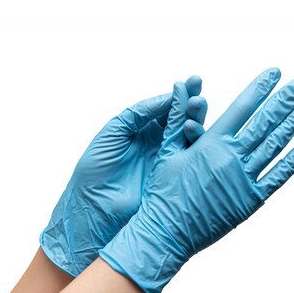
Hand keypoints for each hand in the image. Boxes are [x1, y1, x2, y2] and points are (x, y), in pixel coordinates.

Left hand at [40, 77, 207, 276]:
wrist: (94, 211)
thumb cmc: (94, 172)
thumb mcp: (113, 133)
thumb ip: (137, 114)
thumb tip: (166, 98)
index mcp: (142, 131)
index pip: (166, 108)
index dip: (180, 95)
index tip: (193, 81)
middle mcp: (159, 144)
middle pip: (182, 119)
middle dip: (193, 104)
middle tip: (200, 95)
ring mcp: (169, 161)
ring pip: (190, 137)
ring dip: (197, 120)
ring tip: (199, 107)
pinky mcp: (176, 177)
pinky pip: (190, 157)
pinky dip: (196, 142)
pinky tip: (196, 129)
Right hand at [100, 67, 293, 292]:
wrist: (166, 233)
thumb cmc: (164, 192)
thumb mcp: (167, 151)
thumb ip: (179, 117)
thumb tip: (181, 84)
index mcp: (211, 143)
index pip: (242, 107)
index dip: (260, 87)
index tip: (275, 72)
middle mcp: (231, 158)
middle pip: (265, 122)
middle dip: (285, 99)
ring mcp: (243, 179)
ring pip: (275, 146)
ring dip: (293, 124)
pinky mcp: (251, 201)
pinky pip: (276, 178)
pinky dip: (291, 162)